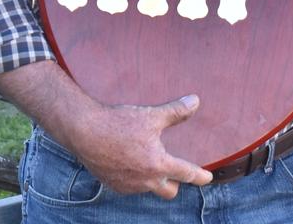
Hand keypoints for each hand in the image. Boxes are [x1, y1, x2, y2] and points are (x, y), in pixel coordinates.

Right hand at [61, 94, 213, 199]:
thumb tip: (195, 101)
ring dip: (152, 179)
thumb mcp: (150, 115)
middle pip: (170, 191)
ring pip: (148, 188)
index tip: (207, 177)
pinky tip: (128, 163)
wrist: (84, 132)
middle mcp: (146, 180)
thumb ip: (175, 112)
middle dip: (175, 183)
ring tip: (147, 162)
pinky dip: (134, 178)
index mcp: (158, 164)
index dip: (200, 176)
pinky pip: (131, 186)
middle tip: (175, 171)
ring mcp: (129, 185)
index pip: (186, 173)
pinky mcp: (113, 185)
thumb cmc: (118, 123)